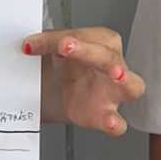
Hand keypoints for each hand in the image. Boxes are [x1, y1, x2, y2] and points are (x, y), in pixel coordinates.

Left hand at [23, 27, 144, 136]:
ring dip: (124, 80)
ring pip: (131, 86)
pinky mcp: (108, 115)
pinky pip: (120, 122)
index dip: (61, 39)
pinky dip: (116, 123)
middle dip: (91, 52)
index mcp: (103, 41)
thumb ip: (45, 44)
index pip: (86, 36)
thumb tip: (28, 45)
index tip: (36, 43)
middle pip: (109, 56)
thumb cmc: (69, 63)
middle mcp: (115, 64)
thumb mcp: (55, 48)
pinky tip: (110, 122)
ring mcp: (115, 92)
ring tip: (116, 75)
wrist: (63, 89)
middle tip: (67, 46)